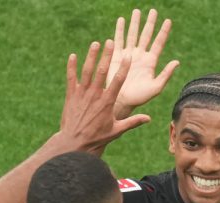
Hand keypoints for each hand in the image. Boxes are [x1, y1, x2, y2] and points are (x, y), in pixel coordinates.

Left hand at [58, 40, 150, 155]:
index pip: (118, 81)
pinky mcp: (71, 95)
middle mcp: (95, 95)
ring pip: (87, 71)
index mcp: (107, 102)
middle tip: (110, 42)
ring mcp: (82, 94)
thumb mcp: (117, 130)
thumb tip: (148, 118)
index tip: (128, 57)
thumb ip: (133, 122)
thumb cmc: (97, 138)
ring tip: (96, 43)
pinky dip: (71, 66)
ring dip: (91, 56)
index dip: (123, 68)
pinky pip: (71, 78)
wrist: (75, 142)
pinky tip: (73, 55)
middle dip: (107, 55)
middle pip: (102, 71)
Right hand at [107, 9, 178, 118]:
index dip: (163, 32)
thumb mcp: (156, 87)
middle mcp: (140, 56)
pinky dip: (120, 30)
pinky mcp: (116, 56)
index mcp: (150, 62)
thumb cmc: (139, 97)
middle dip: (149, 23)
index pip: (158, 43)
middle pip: (146, 35)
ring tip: (137, 11)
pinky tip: (121, 20)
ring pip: (132, 35)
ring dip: (134, 23)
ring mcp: (128, 54)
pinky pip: (118, 40)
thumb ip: (166, 75)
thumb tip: (177, 62)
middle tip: (153, 11)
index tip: (168, 20)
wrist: (121, 100)